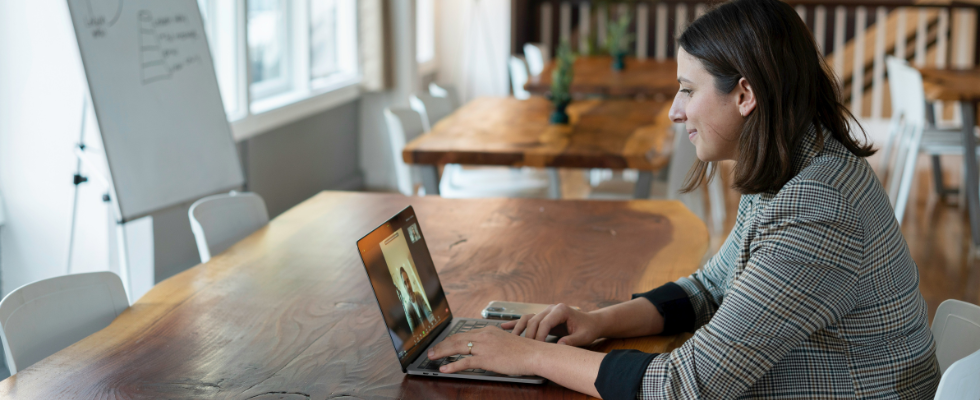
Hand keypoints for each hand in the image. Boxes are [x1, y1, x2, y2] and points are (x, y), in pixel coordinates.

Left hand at [427, 326, 542, 375]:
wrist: (533, 354)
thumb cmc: (523, 350)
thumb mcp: (505, 341)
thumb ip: (492, 343)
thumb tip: (484, 350)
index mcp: (488, 330)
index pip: (464, 334)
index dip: (450, 339)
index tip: (442, 343)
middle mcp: (484, 336)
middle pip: (456, 339)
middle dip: (441, 345)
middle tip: (431, 350)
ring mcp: (484, 347)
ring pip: (457, 348)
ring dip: (442, 352)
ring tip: (432, 357)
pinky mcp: (486, 358)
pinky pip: (464, 362)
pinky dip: (452, 365)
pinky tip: (444, 368)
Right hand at [501, 303, 601, 346]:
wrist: (591, 322)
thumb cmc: (588, 329)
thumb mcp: (583, 336)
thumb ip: (572, 341)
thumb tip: (560, 346)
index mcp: (561, 310)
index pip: (545, 322)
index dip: (539, 335)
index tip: (537, 348)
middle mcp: (551, 308)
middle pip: (534, 320)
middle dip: (529, 335)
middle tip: (525, 349)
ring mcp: (546, 311)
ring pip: (528, 319)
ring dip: (519, 329)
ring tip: (510, 339)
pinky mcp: (543, 317)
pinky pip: (527, 319)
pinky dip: (516, 323)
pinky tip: (505, 327)